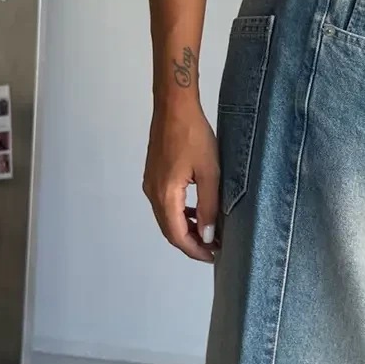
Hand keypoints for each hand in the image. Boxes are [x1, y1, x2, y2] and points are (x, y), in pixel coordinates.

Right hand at [143, 100, 220, 261]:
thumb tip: (207, 236)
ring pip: (167, 218)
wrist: (174, 107)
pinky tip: (197, 212)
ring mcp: (151, 184)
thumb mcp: (209, 173)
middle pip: (169, 230)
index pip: (177, 236)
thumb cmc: (193, 135)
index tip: (213, 256)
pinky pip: (165, 204)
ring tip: (209, 233)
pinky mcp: (154, 176)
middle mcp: (153, 193)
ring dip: (186, 229)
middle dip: (191, 243)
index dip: (195, 250)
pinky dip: (180, 214)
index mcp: (165, 195)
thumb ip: (208, 207)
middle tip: (214, 248)